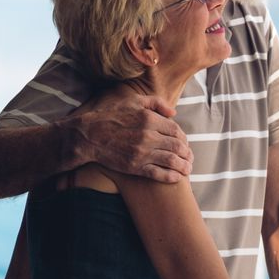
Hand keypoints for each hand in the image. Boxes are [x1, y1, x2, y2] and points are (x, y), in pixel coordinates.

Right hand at [72, 91, 190, 182]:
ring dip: (184, 166)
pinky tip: (177, 177)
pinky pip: (159, 174)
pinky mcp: (134, 166)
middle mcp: (148, 136)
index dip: (184, 138)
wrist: (88, 135)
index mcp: (149, 119)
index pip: (177, 130)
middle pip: (178, 146)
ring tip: (187, 169)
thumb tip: (174, 113)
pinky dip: (171, 177)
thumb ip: (156, 103)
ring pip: (172, 161)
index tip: (184, 143)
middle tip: (189, 158)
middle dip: (187, 153)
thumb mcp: (133, 101)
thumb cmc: (110, 116)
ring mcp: (142, 153)